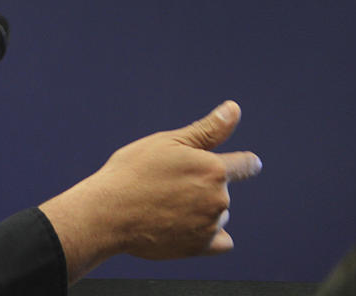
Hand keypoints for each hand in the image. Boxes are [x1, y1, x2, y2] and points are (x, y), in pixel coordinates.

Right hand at [40, 101, 261, 280]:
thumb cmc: (133, 171)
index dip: (244, 163)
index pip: (246, 164)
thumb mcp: (168, 142)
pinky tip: (184, 228)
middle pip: (222, 190)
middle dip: (203, 186)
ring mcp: (210, 225)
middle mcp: (219, 198)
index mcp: (214, 168)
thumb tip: (234, 108)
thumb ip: (208, 129)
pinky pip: (219, 241)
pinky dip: (207, 236)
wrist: (108, 213)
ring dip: (201, 210)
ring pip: (217, 214)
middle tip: (167, 185)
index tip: (246, 164)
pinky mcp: (200, 248)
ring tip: (165, 206)